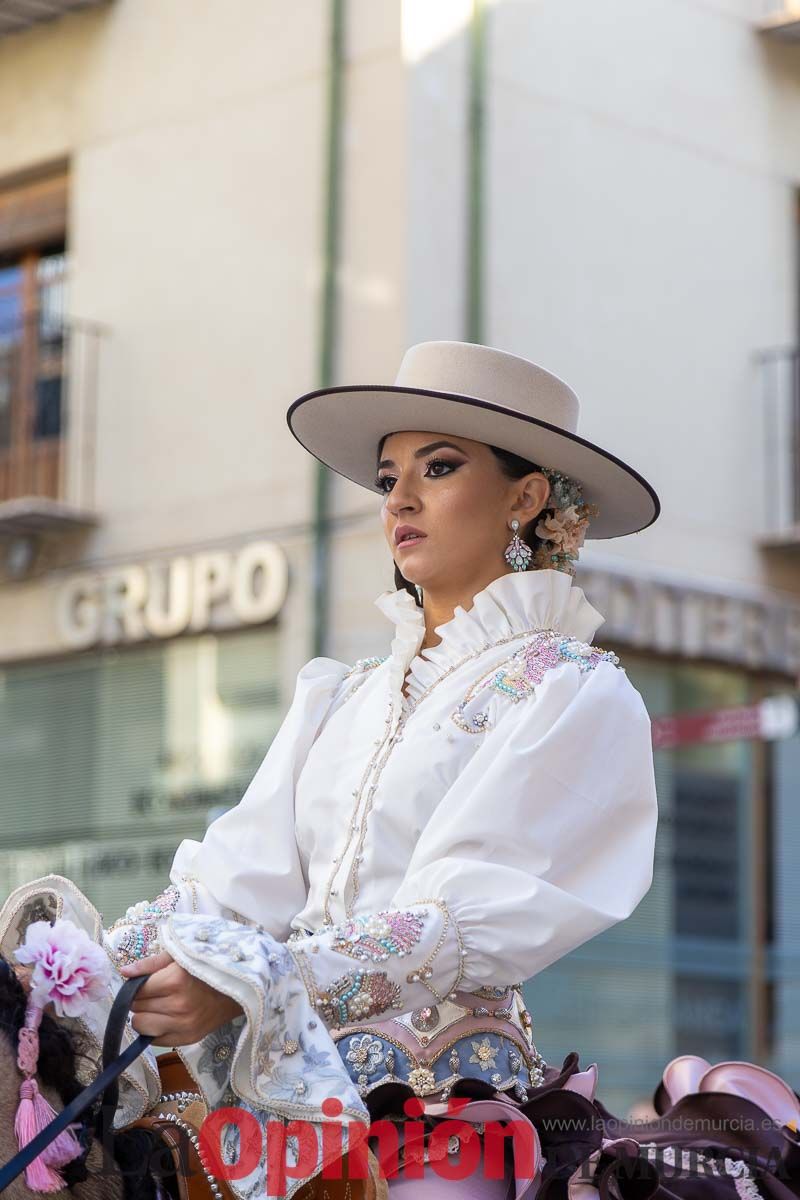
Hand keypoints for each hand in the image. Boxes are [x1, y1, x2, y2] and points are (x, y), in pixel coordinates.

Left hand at [119, 950, 242, 1045]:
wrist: (237, 991)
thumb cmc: (205, 969)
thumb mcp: (179, 957)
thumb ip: (149, 964)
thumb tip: (123, 971)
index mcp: (175, 980)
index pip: (136, 991)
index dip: (137, 986)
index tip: (147, 983)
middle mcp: (178, 1006)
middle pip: (136, 1008)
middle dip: (141, 1001)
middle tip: (156, 993)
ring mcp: (183, 1026)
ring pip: (141, 1026)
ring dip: (145, 1016)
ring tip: (159, 1007)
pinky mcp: (187, 1040)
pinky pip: (155, 1040)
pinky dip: (156, 1029)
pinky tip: (168, 1018)